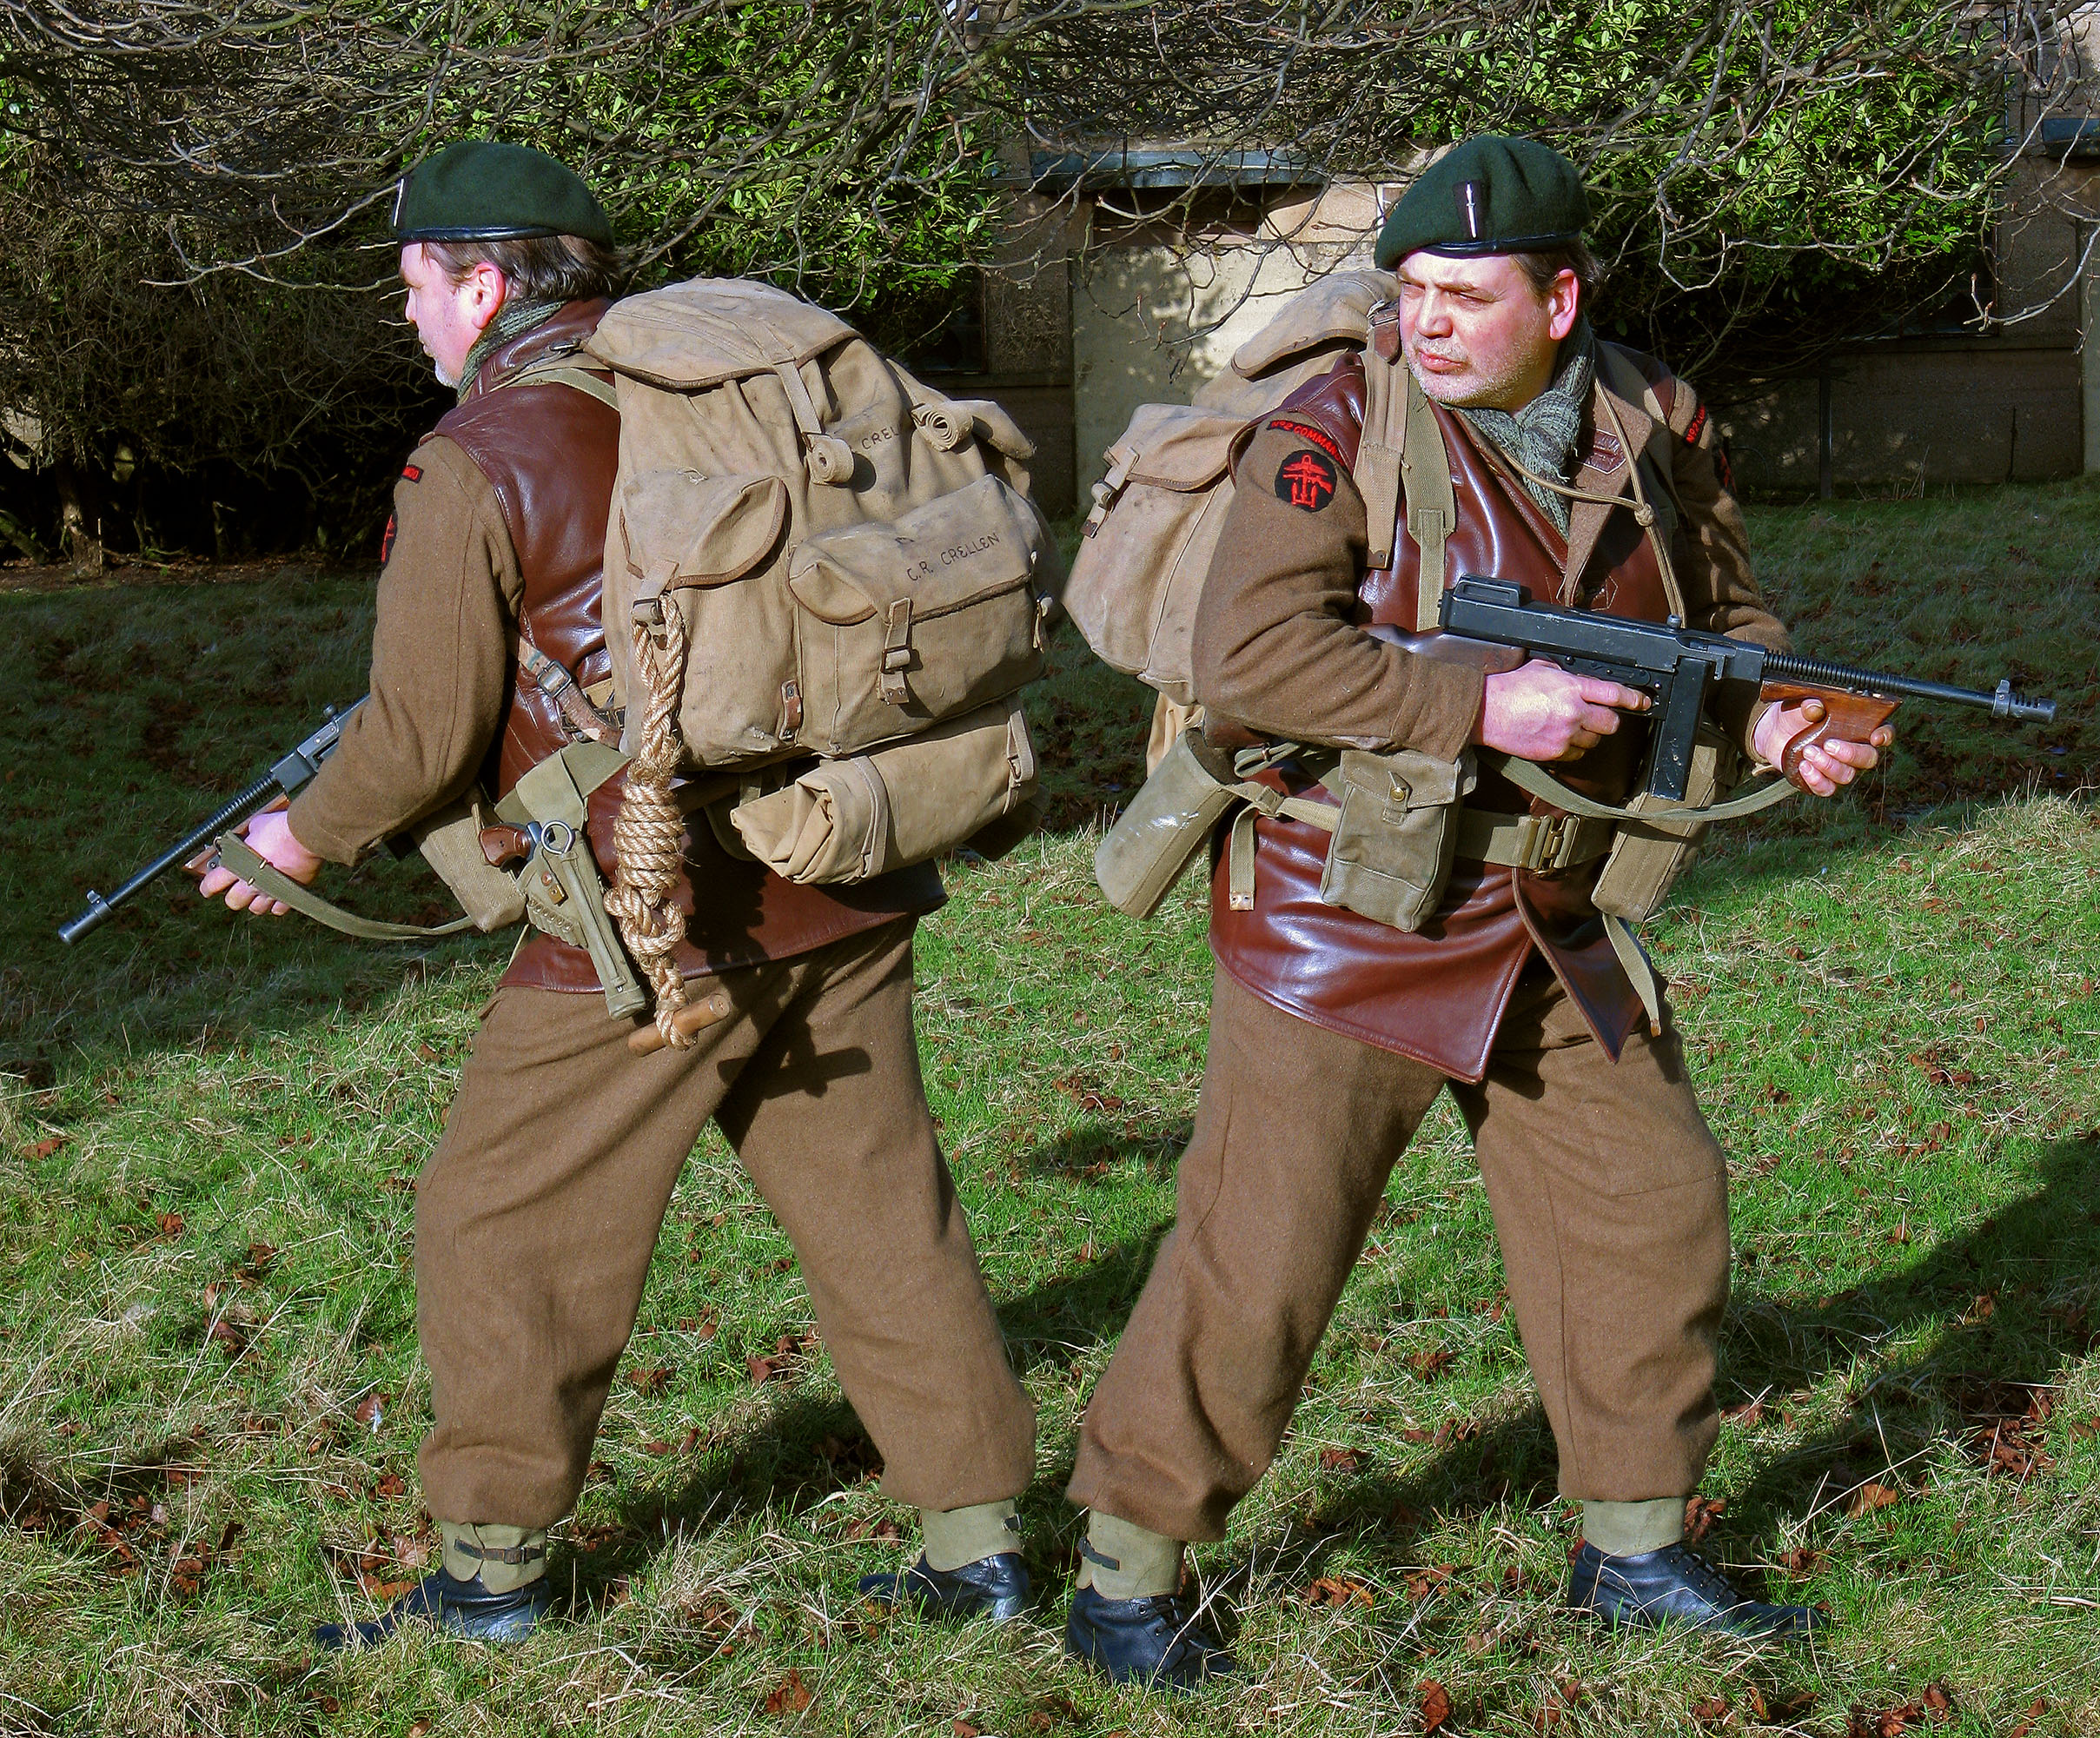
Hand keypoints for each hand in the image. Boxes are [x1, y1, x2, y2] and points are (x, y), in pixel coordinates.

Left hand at [196, 802, 320, 916]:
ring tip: (259, 892)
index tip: (207, 888)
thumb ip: (249, 835)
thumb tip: (249, 833)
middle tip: (237, 888)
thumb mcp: (256, 825)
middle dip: (233, 895)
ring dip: (255, 902)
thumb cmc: (279, 828)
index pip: (213, 884)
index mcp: (238, 865)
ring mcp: (270, 891)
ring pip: (256, 909)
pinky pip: (279, 909)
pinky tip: (278, 896)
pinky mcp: (289, 894)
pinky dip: (277, 904)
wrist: (305, 836)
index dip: (207, 887)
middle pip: (233, 901)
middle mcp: (251, 883)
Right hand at [1477, 658, 1650, 761]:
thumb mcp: (1541, 668)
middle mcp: (1572, 712)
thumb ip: (1566, 674)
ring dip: (1588, 735)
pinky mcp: (1554, 752)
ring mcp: (1564, 735)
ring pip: (1594, 741)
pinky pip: (1576, 754)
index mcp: (1571, 687)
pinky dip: (1572, 748)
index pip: (1614, 694)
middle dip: (1607, 720)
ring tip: (1570, 727)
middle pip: (1610, 723)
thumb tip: (1581, 678)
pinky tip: (1559, 738)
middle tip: (1598, 716)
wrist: (1486, 711)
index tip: (1642, 702)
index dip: (1633, 699)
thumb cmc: (1509, 688)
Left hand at [1753, 698, 1894, 797]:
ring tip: (1809, 752)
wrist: (1772, 732)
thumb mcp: (1799, 705)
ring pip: (1847, 775)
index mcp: (1858, 727)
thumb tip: (1814, 707)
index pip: (1883, 732)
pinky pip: (1827, 789)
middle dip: (1851, 754)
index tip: (1876, 737)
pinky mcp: (1821, 780)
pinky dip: (1817, 780)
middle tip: (1828, 744)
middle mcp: (1853, 749)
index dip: (1885, 735)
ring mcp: (1838, 767)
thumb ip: (1809, 705)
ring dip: (1829, 766)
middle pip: (1868, 759)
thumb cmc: (1795, 716)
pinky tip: (1804, 767)